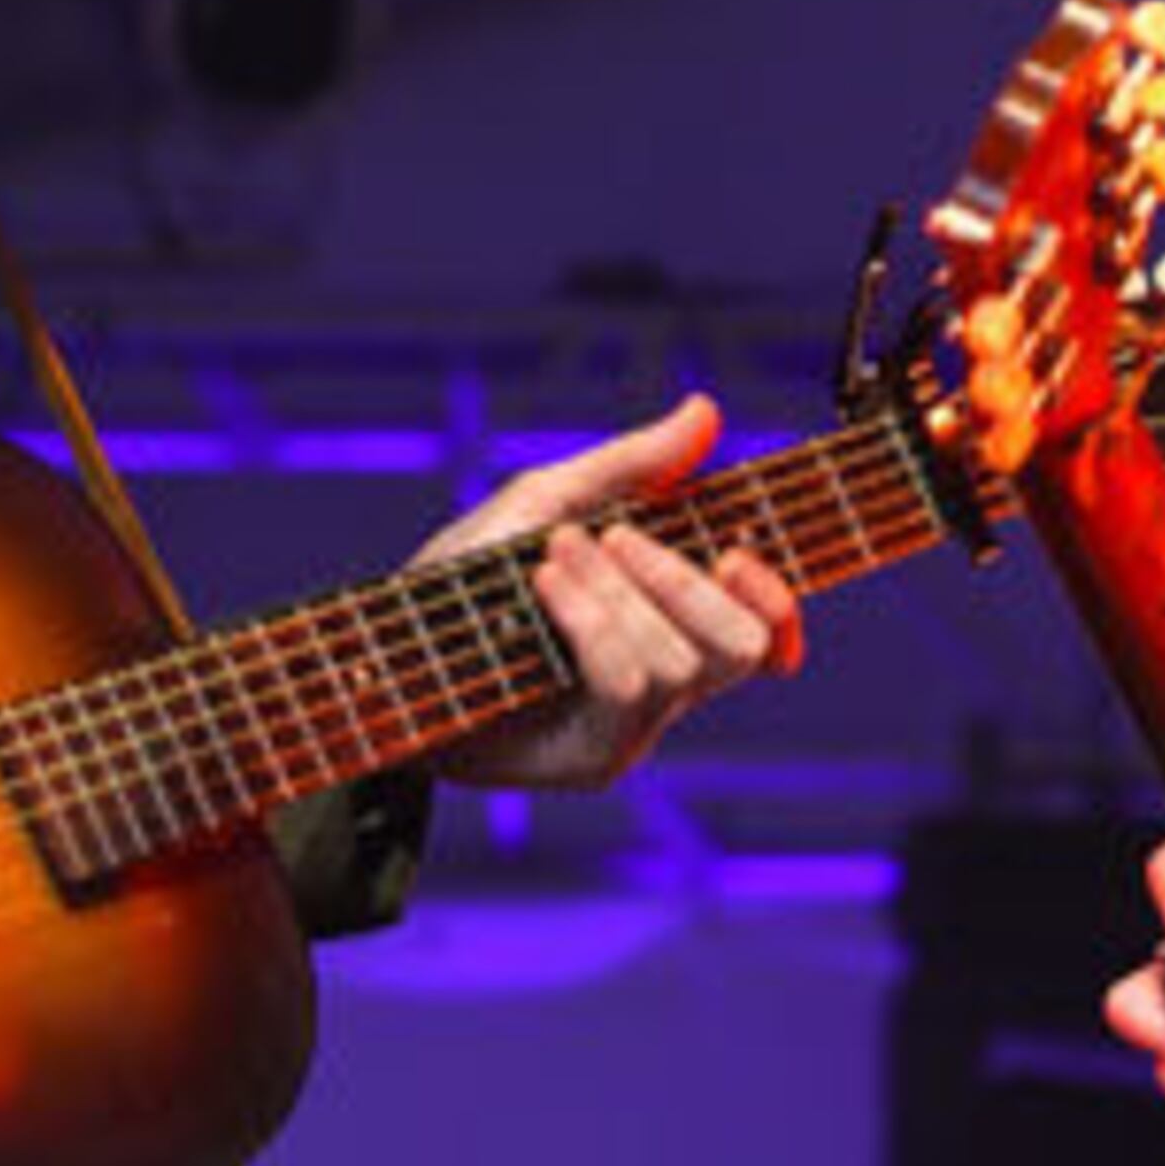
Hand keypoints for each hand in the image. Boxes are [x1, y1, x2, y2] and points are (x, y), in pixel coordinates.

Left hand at [420, 395, 803, 789]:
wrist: (386, 648)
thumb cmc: (465, 576)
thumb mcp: (549, 499)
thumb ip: (633, 465)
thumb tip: (706, 409)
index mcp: (673, 620)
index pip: (767, 630)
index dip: (778, 598)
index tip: (735, 552)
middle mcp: (667, 678)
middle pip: (745, 644)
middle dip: (687, 579)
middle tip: (618, 538)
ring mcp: (635, 725)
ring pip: (683, 662)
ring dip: (617, 592)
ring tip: (555, 554)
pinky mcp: (594, 755)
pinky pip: (628, 684)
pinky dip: (592, 621)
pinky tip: (546, 585)